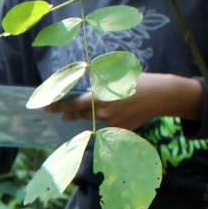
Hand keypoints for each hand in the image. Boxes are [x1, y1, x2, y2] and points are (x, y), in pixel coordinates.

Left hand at [48, 73, 202, 131]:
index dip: (58, 106)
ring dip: (81, 116)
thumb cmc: (138, 81)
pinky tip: (104, 115)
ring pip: (91, 120)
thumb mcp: (114, 79)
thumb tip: (81, 97)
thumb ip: (97, 88)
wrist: (161, 95)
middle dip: (67, 112)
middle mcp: (103, 112)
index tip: (46, 108)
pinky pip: (106, 126)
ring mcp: (112, 123)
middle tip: (56, 112)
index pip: (72, 104)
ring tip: (69, 115)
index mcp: (99, 97)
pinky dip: (103, 120)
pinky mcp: (121, 130)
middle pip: (79, 114)